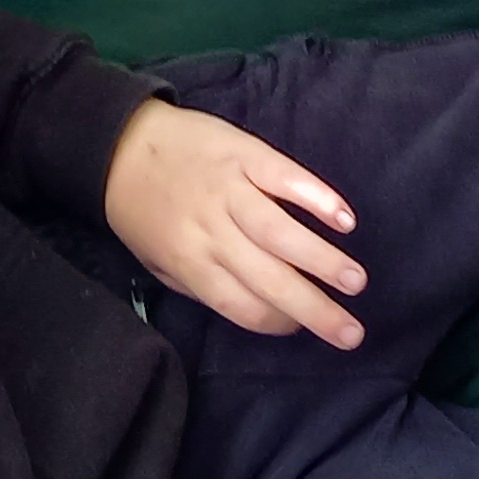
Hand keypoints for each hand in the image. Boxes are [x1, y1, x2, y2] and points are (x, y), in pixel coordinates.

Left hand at [101, 101, 365, 348]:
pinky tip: (345, 219)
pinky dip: (317, 197)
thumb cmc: (143, 211)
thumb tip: (255, 309)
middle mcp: (213, 232)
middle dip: (315, 310)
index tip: (302, 328)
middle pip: (270, 280)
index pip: (243, 307)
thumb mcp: (157, 262)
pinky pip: (285, 178)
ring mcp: (231, 191)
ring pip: (281, 233)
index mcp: (191, 264)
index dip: (277, 323)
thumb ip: (200, 286)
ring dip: (323, 260)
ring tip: (357, 282)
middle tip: (352, 333)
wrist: (121, 145)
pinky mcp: (245, 154)